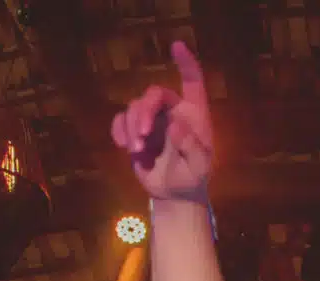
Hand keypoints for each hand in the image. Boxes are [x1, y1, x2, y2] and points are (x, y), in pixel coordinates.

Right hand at [110, 41, 212, 199]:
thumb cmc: (194, 178)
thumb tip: (175, 125)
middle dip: (145, 111)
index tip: (176, 46)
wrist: (176, 194)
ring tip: (137, 151)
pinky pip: (120, 120)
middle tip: (142, 134)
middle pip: (154, 94)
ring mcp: (152, 120)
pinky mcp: (135, 131)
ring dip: (132, 127)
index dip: (186, 64)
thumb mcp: (199, 168)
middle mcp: (172, 111)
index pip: (192, 83)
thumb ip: (191, 147)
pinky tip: (124, 147)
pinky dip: (119, 131)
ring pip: (134, 107)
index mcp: (194, 115)